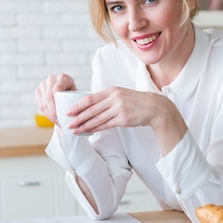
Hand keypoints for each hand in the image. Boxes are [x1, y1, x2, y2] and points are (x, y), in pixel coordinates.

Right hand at [34, 73, 76, 122]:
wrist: (66, 86)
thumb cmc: (74, 92)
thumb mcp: (77, 95)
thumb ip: (76, 102)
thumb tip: (74, 115)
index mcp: (63, 77)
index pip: (56, 90)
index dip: (57, 105)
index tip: (61, 115)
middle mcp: (51, 78)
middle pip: (48, 97)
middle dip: (53, 112)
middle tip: (58, 122)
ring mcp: (43, 83)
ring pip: (43, 102)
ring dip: (49, 114)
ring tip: (56, 122)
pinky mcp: (38, 90)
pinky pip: (40, 104)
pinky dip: (45, 113)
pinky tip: (51, 118)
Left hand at [69, 87, 186, 153]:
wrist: (154, 107)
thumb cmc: (135, 101)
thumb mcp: (121, 94)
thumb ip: (107, 98)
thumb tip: (90, 105)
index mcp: (112, 91)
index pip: (90, 98)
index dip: (78, 106)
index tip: (68, 111)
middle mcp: (115, 99)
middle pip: (91, 109)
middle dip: (78, 118)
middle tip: (68, 123)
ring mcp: (119, 109)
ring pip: (97, 119)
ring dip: (85, 126)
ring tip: (76, 130)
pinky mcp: (124, 119)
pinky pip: (107, 125)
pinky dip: (97, 129)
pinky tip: (89, 132)